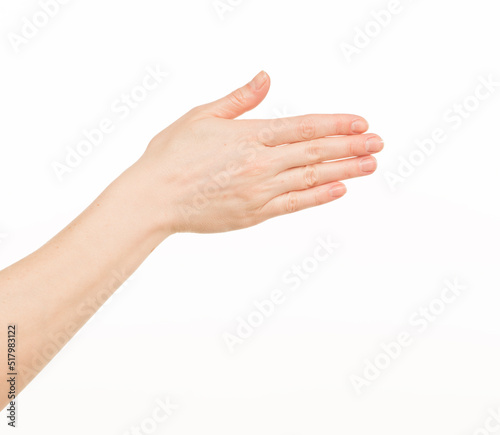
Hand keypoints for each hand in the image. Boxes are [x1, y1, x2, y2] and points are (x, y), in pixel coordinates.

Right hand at [136, 71, 383, 233]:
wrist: (154, 198)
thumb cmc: (172, 155)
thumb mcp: (202, 116)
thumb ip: (240, 99)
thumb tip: (265, 77)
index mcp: (250, 136)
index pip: (304, 128)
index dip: (336, 124)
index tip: (362, 123)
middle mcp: (261, 164)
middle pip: (316, 152)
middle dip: (351, 146)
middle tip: (378, 143)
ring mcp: (260, 191)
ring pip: (312, 178)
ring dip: (345, 170)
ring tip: (370, 164)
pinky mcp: (255, 214)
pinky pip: (295, 204)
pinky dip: (320, 196)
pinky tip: (341, 189)